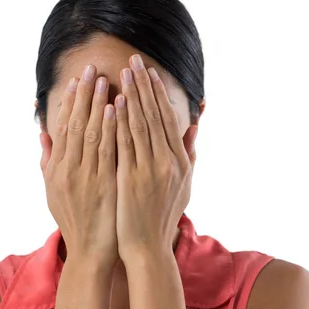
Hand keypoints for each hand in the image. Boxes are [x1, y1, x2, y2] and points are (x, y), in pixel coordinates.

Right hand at [40, 64, 118, 267]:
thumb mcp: (53, 192)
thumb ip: (47, 162)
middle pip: (75, 125)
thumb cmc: (75, 221)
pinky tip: (115, 109)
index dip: (70, 102)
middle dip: (84, 95)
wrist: (90, 253)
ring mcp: (86, 177)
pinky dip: (110, 129)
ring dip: (97, 105)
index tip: (77, 80)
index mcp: (57, 170)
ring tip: (105, 80)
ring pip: (90, 133)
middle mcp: (68, 170)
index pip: (63, 128)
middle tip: (91, 68)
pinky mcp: (104, 185)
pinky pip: (107, 151)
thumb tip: (43, 134)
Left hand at [115, 55, 197, 261]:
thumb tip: (194, 127)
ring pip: (140, 125)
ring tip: (122, 73)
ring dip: (131, 96)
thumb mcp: (184, 186)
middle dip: (143, 86)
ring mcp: (150, 170)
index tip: (148, 72)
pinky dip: (120, 123)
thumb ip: (188, 155)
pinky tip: (114, 104)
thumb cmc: (162, 217)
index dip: (157, 94)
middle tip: (133, 60)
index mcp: (180, 162)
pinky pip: (125, 145)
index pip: (167, 120)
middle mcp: (168, 162)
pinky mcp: (131, 179)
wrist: (147, 248)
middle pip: (154, 116)